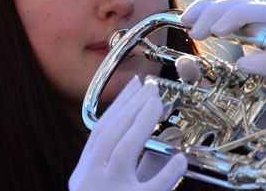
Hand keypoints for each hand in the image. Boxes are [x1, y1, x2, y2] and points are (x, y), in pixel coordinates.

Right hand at [69, 77, 186, 190]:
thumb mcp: (119, 186)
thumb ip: (141, 162)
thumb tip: (167, 133)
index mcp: (85, 173)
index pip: (100, 131)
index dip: (118, 104)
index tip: (135, 85)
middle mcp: (90, 180)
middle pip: (110, 134)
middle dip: (132, 105)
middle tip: (151, 87)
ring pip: (124, 151)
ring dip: (142, 122)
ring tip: (158, 103)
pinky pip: (152, 187)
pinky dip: (168, 171)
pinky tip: (180, 159)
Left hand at [179, 0, 265, 189]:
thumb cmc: (247, 110)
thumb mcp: (214, 91)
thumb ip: (198, 77)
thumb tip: (183, 63)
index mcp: (249, 36)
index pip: (230, 5)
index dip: (208, 4)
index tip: (185, 18)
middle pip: (248, 3)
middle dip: (219, 10)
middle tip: (197, 32)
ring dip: (240, 16)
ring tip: (217, 32)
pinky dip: (262, 60)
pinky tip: (243, 66)